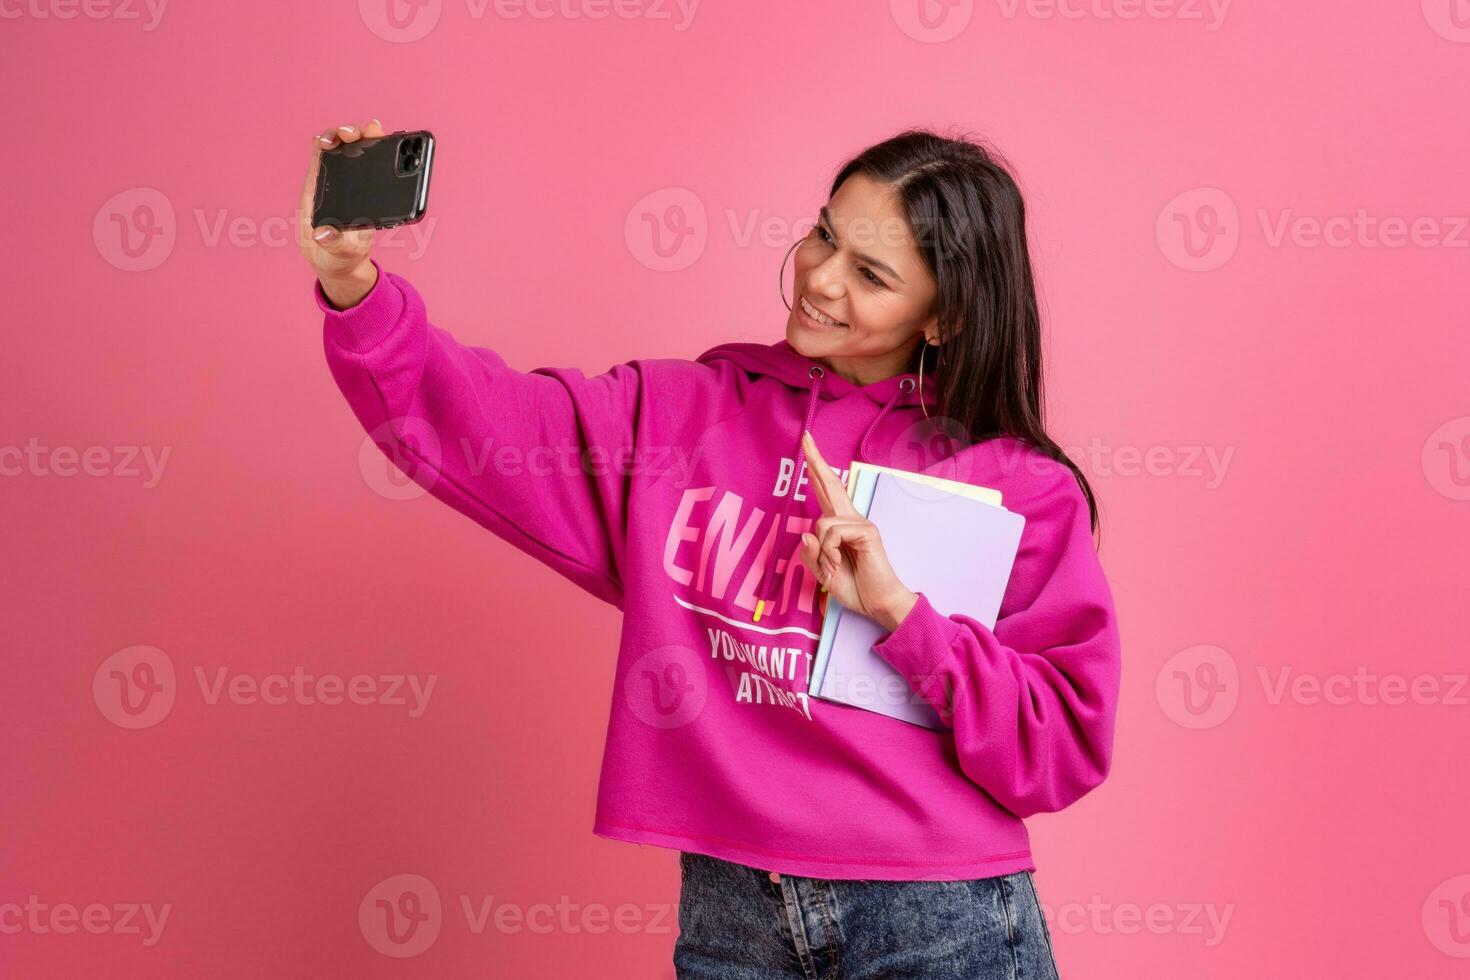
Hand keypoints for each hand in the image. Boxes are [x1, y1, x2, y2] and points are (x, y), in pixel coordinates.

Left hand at [296, 118, 384, 309]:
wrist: (344, 264)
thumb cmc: (333, 257)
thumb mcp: (332, 253)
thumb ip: (331, 244)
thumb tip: (324, 232)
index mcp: (318, 194)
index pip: (318, 158)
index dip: (325, 142)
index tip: (336, 139)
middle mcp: (332, 184)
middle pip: (338, 148)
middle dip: (349, 134)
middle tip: (367, 131)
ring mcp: (349, 187)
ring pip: (355, 154)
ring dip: (366, 139)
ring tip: (377, 130)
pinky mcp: (364, 193)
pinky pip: (370, 168)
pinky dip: (378, 154)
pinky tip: (390, 147)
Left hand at [797, 430, 918, 631]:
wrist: (878, 604)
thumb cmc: (855, 587)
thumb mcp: (822, 573)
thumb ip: (811, 555)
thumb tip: (805, 535)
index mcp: (840, 526)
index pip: (825, 493)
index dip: (816, 472)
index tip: (806, 448)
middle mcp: (851, 519)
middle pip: (831, 484)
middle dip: (816, 460)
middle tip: (805, 437)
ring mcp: (861, 523)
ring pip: (822, 523)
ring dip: (821, 553)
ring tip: (831, 570)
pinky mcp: (867, 532)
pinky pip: (833, 533)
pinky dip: (828, 553)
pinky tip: (837, 566)